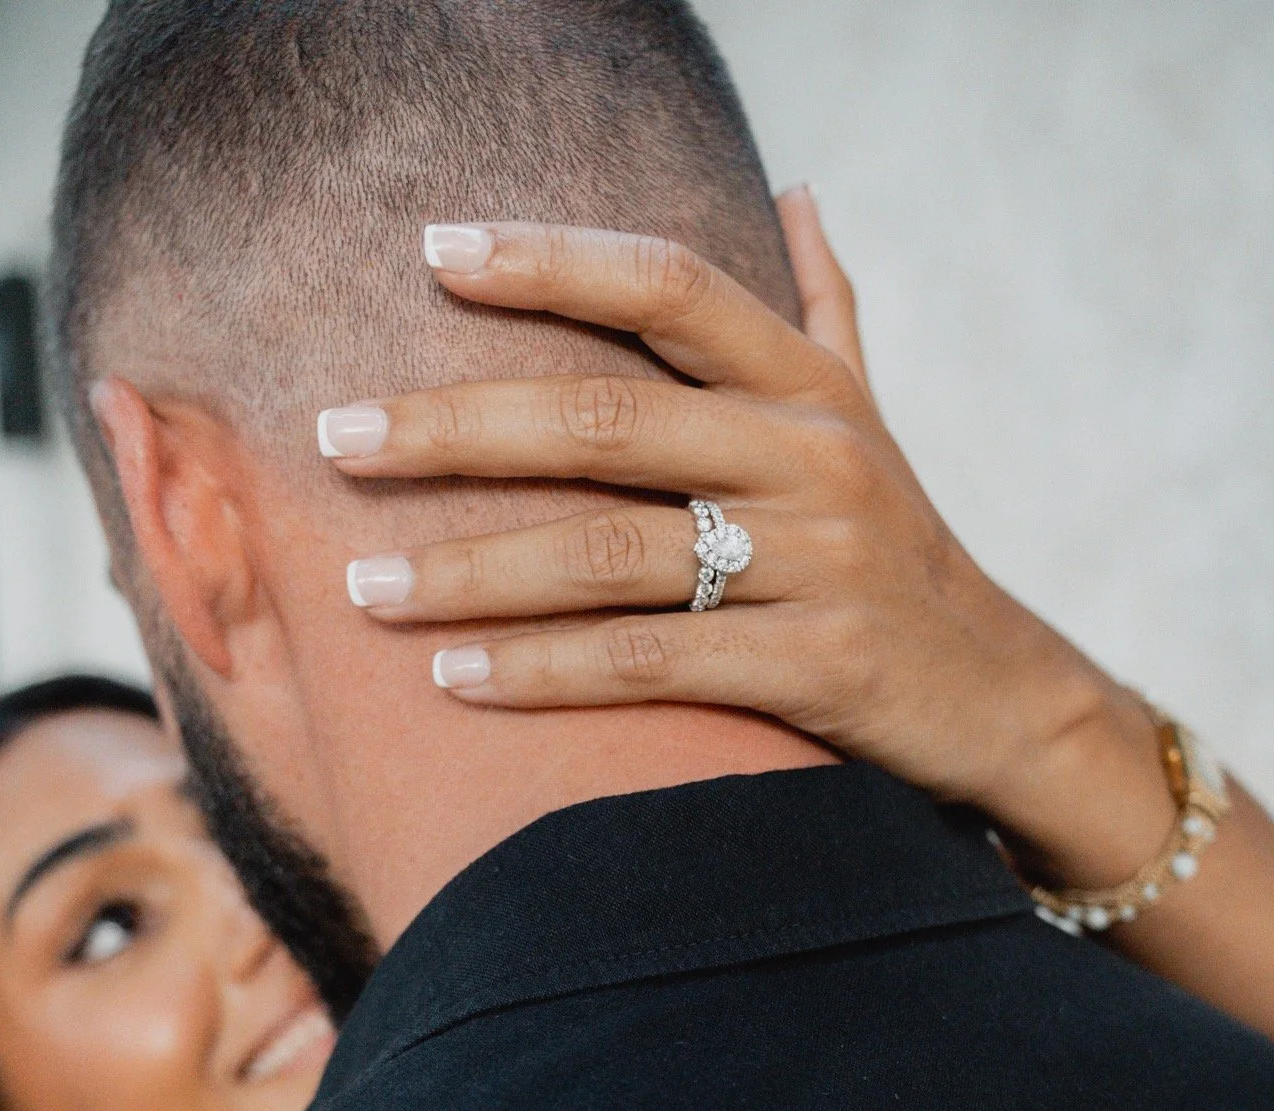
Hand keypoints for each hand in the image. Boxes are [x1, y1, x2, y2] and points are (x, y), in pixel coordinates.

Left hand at [321, 193, 1273, 1038]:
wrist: (1000, 692)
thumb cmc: (900, 550)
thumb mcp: (869, 420)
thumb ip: (828, 310)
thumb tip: (798, 191)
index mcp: (811, 387)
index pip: (669, 287)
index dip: (549, 260)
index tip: (431, 253)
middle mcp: (814, 457)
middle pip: (604, 421)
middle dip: (454, 429)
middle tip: (335, 438)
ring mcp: (819, 562)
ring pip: (607, 553)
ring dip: (468, 571)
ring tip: (361, 589)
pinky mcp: (819, 666)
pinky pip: (648, 661)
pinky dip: (540, 671)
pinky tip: (453, 680)